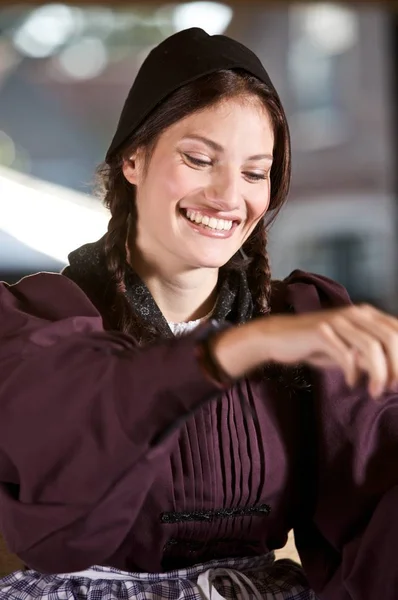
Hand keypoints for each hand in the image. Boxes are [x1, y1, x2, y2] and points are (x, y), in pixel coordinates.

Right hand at [212, 304, 397, 398]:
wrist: (280, 338)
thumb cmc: (317, 346)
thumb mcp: (350, 352)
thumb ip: (372, 358)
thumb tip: (394, 374)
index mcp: (366, 315)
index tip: (397, 381)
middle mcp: (355, 313)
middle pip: (391, 338)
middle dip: (396, 368)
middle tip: (390, 389)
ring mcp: (338, 321)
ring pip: (371, 347)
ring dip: (378, 373)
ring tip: (374, 391)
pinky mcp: (321, 331)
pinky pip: (346, 355)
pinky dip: (353, 373)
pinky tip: (351, 383)